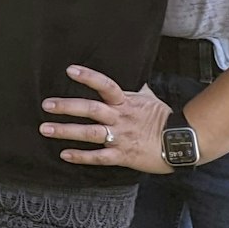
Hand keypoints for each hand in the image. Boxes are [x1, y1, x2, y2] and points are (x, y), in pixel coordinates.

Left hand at [38, 64, 175, 173]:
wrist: (182, 143)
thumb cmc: (165, 119)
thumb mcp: (150, 99)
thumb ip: (137, 88)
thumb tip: (134, 75)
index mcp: (126, 102)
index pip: (106, 85)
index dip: (89, 77)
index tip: (70, 70)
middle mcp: (120, 118)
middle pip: (91, 109)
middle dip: (67, 107)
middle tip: (46, 105)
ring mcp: (120, 137)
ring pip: (90, 133)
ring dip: (66, 131)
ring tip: (45, 129)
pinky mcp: (123, 155)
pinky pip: (99, 157)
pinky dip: (81, 157)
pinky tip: (64, 154)